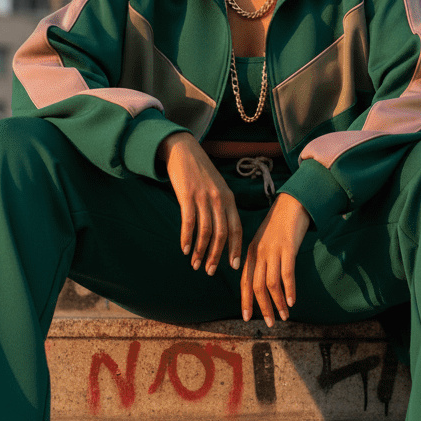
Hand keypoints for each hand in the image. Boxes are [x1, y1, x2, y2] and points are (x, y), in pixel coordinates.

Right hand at [160, 132, 242, 274]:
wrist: (183, 149)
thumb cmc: (200, 171)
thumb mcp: (217, 187)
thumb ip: (221, 206)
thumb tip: (223, 231)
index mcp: (229, 198)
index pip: (236, 228)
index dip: (236, 248)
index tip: (235, 266)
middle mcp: (219, 198)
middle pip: (222, 234)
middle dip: (217, 256)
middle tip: (211, 271)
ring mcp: (203, 197)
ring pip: (206, 231)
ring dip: (201, 251)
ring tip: (196, 264)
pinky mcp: (187, 195)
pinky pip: (189, 222)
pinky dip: (187, 238)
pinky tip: (185, 249)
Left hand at [240, 192, 311, 326]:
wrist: (293, 203)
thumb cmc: (280, 224)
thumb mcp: (265, 241)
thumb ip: (261, 259)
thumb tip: (261, 280)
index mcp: (251, 252)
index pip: (244, 281)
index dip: (245, 301)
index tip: (247, 318)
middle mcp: (259, 253)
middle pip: (256, 286)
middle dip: (262, 307)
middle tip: (269, 323)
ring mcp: (273, 251)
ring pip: (271, 283)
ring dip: (277, 303)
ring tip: (284, 317)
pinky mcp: (288, 248)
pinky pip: (286, 273)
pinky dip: (289, 290)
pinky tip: (292, 301)